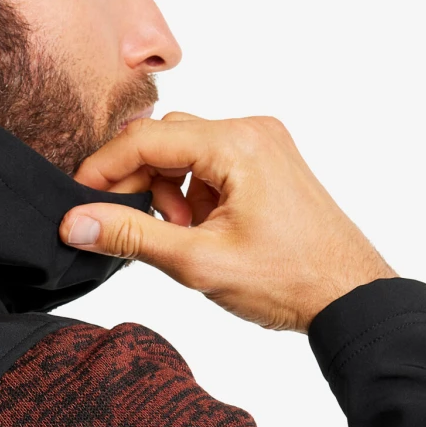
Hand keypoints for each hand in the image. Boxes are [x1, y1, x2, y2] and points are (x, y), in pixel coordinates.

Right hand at [60, 112, 395, 332]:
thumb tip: (75, 221)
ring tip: (181, 236)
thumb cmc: (288, 279)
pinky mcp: (269, 162)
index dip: (102, 170)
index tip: (78, 201)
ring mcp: (264, 143)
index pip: (145, 139)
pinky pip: (211, 163)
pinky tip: (202, 231)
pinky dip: (193, 192)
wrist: (350, 296)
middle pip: (164, 139)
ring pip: (185, 151)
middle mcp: (252, 130)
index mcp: (236, 143)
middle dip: (140, 183)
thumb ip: (131, 236)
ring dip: (168, 191)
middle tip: (136, 229)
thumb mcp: (198, 261)